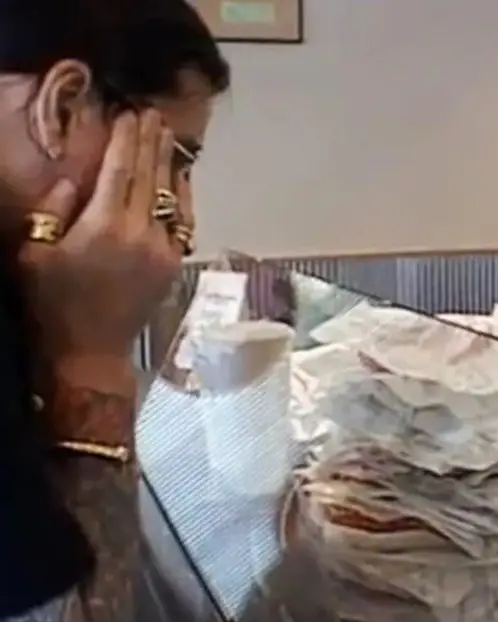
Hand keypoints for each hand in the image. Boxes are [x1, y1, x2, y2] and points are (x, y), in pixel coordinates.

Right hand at [20, 110, 185, 367]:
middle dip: (150, 142)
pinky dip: (181, 195)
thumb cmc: (54, 303)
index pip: (119, 169)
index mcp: (104, 226)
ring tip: (167, 134)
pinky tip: (180, 178)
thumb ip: (53, 210)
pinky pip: (181, 220)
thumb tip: (73, 179)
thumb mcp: (35, 254)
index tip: (128, 113)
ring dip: (168, 162)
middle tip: (153, 113)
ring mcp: (163, 248)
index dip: (125, 139)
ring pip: (169, 195)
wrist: (92, 351)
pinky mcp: (174, 263)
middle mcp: (140, 232)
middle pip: (149, 176)